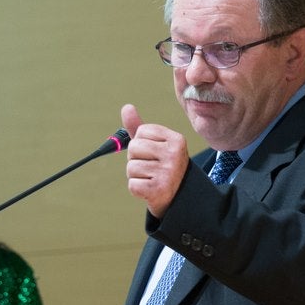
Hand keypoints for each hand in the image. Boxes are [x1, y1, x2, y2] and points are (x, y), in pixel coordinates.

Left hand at [121, 103, 189, 218]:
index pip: (140, 132)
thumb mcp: (156, 144)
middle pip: (133, 148)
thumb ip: (139, 127)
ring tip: (151, 178)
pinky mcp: (158, 189)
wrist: (178, 197)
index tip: (154, 154)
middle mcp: (174, 154)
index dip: (141, 144)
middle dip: (136, 159)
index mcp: (176, 140)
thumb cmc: (163, 166)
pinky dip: (137, 189)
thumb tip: (126, 107)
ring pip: (130, 167)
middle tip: (151, 168)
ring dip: (136, 175)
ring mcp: (167, 173)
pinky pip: (132, 184)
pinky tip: (150, 189)